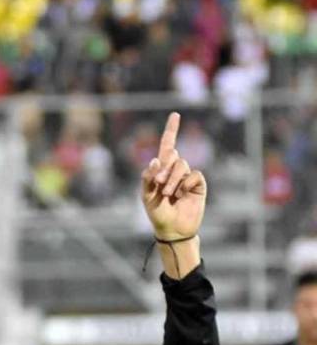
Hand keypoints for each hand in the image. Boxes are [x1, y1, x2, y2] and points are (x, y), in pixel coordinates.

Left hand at [141, 113, 206, 240]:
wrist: (172, 229)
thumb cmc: (157, 212)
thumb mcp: (146, 195)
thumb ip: (148, 177)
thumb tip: (156, 159)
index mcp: (161, 170)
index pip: (167, 146)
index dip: (171, 130)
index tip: (175, 114)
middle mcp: (175, 170)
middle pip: (173, 156)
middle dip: (164, 169)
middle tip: (159, 185)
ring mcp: (187, 177)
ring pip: (182, 165)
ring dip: (173, 179)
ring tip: (169, 194)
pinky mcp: (198, 185)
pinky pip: (194, 176)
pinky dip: (186, 184)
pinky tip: (183, 195)